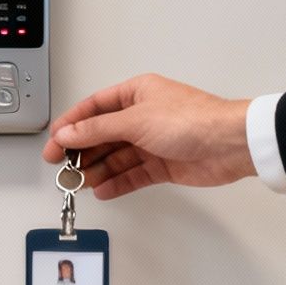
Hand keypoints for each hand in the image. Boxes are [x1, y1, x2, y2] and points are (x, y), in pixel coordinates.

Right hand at [42, 74, 255, 199]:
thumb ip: (96, 129)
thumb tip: (67, 132)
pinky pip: (133, 174)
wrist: (231, 144)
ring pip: (116, 157)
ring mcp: (153, 141)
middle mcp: (143, 116)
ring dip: (97, 170)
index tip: (54, 141)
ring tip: (79, 183)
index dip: (72, 124)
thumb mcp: (135, 120)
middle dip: (81, 151)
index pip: (94, 108)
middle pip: (102, 135)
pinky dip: (117, 183)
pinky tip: (103, 190)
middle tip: (61, 167)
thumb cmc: (192, 120)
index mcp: (136, 94)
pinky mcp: (163, 164)